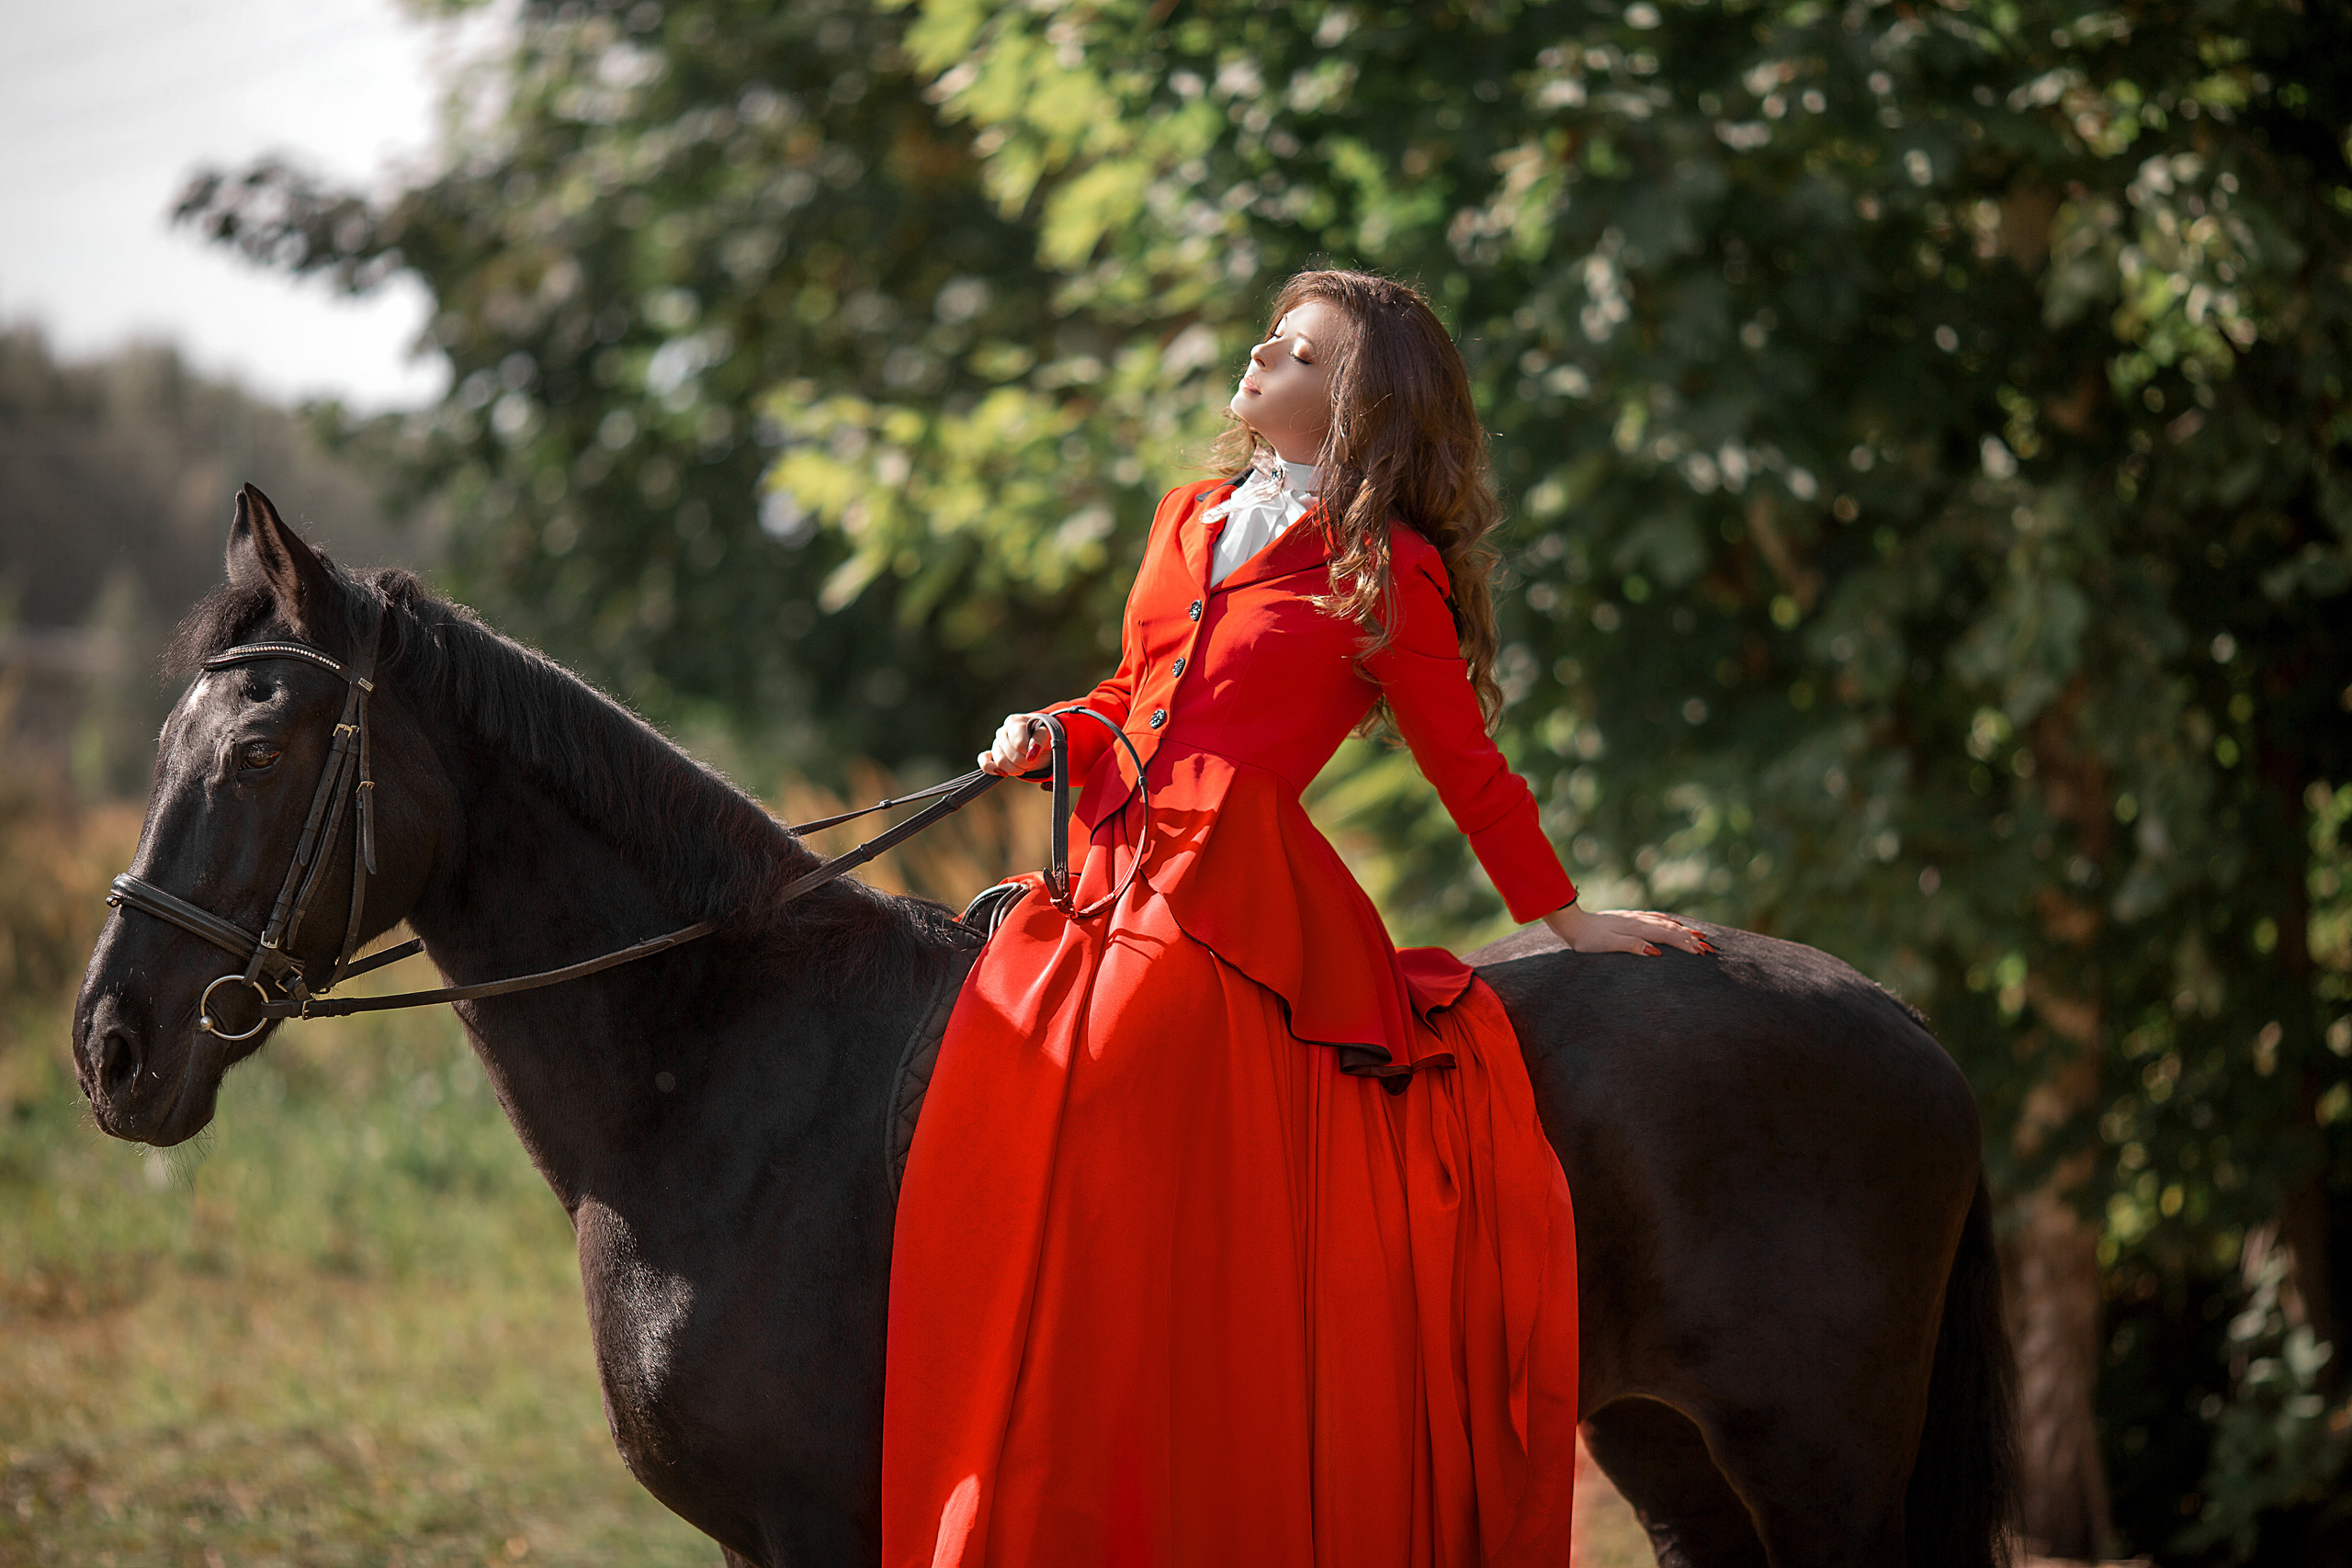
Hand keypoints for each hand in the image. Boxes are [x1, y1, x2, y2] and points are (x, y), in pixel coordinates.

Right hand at [978, 712, 1050, 776]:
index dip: (1030, 752)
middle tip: (1034, 760)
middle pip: (1011, 755)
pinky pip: (985, 763)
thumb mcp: (1048, 734)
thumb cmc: (1045, 737)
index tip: (1038, 751)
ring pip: (1001, 762)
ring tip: (1026, 766)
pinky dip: (991, 769)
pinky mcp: (992, 755)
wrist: (1042, 743)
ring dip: (1016, 769)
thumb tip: (1031, 754)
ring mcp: (996, 744)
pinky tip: (1003, 773)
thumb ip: (1040, 739)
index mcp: (1014, 722)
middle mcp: (1002, 731)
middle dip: (1026, 762)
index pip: (1019, 743)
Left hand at [1541, 902, 1713, 956]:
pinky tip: (1674, 923)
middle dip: (1692, 939)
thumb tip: (1657, 953)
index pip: (1668, 937)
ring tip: (1700, 937)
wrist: (1572, 923)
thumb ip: (1632, 947)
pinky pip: (1655, 917)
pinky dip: (1669, 921)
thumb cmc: (1588, 940)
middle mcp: (1639, 921)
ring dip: (1684, 930)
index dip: (1687, 945)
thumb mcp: (1608, 946)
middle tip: (1710, 950)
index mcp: (1637, 929)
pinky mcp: (1629, 918)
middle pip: (1671, 929)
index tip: (1703, 954)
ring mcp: (1635, 918)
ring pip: (1665, 923)